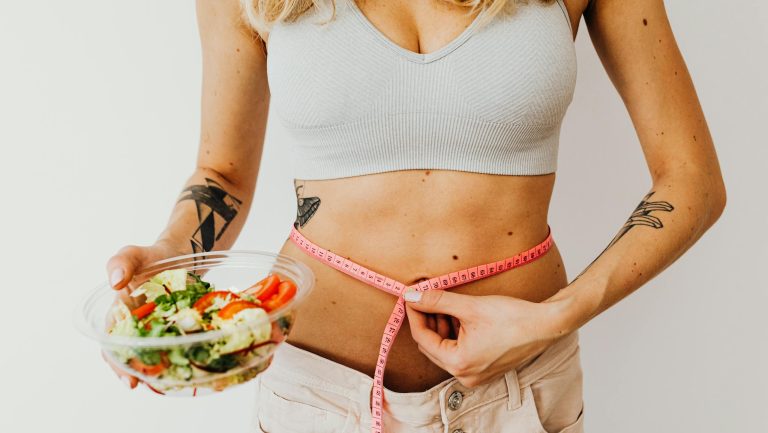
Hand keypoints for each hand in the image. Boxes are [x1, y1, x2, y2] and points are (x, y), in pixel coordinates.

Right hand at [103, 240, 185, 388]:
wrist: (179, 254)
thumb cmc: (150, 257)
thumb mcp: (133, 255)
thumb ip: (120, 263)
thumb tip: (116, 283)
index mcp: (120, 314)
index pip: (113, 343)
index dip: (117, 362)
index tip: (127, 378)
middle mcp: (138, 325)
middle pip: (132, 355)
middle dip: (136, 372)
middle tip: (146, 384)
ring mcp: (159, 328)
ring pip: (155, 354)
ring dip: (157, 368)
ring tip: (165, 381)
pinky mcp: (179, 326)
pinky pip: (177, 344)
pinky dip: (179, 355)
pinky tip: (186, 363)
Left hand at [404, 289, 573, 387]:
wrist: (545, 325)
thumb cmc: (512, 318)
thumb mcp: (470, 306)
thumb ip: (437, 301)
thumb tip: (412, 296)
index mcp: (459, 363)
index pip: (422, 338)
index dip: (415, 315)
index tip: (411, 296)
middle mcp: (465, 374)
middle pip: (431, 346)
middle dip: (427, 321)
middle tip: (426, 297)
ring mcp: (475, 374)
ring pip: (445, 348)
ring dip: (441, 326)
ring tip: (444, 303)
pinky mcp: (484, 368)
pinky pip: (459, 351)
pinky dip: (455, 333)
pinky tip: (459, 314)